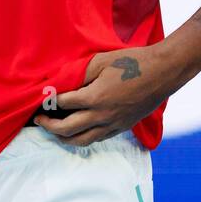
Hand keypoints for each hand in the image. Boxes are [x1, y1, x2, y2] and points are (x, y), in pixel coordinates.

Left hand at [34, 43, 176, 146]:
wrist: (162, 72)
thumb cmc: (131, 62)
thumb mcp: (100, 61)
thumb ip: (78, 73)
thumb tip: (60, 82)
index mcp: (94, 98)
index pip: (62, 104)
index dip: (48, 102)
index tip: (39, 99)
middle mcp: (101, 116)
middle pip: (66, 129)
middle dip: (48, 125)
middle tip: (38, 119)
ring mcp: (112, 124)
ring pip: (81, 140)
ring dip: (64, 138)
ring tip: (54, 131)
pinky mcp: (122, 127)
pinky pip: (97, 138)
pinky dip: (83, 137)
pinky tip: (78, 130)